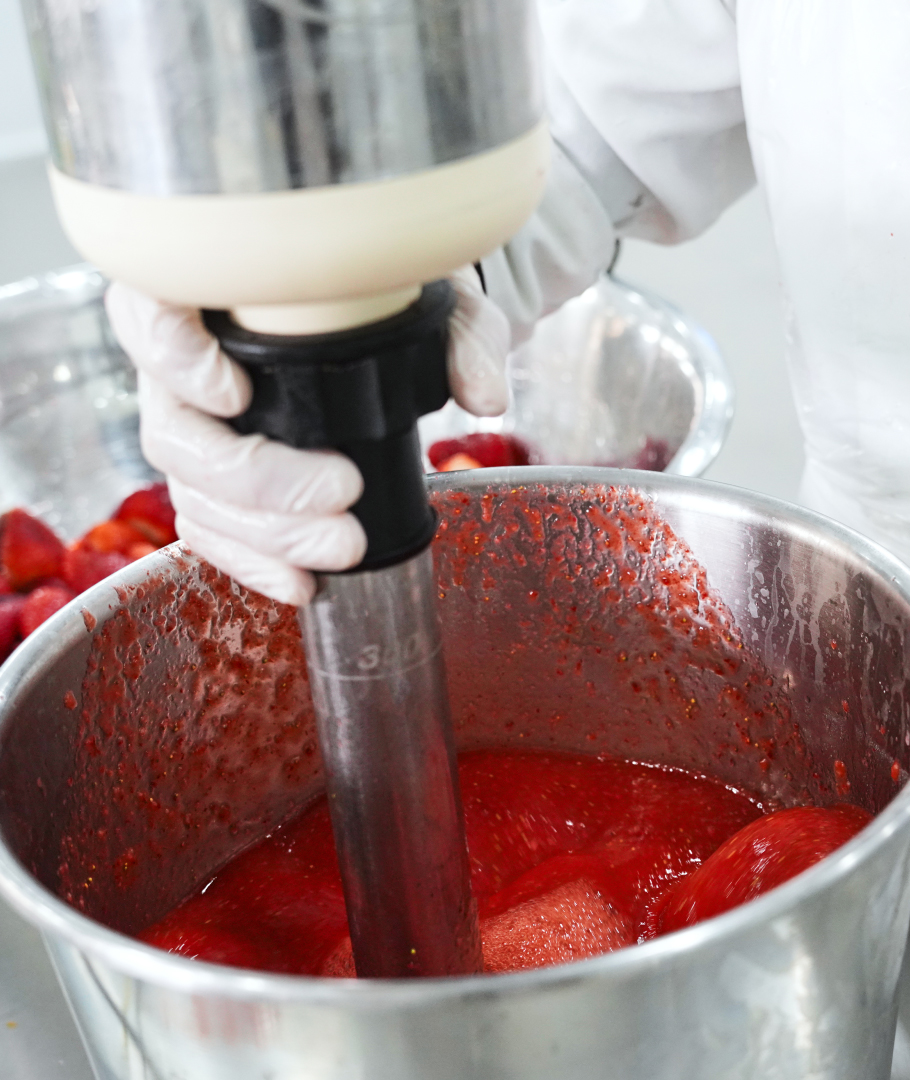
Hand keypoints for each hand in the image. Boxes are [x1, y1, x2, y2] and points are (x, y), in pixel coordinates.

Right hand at [105, 267, 509, 605]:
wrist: (384, 326)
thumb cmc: (389, 296)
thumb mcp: (435, 297)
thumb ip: (462, 335)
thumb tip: (481, 394)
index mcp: (213, 292)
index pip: (148, 314)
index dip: (174, 360)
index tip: (237, 394)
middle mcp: (186, 364)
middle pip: (176, 432)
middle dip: (257, 480)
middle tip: (342, 492)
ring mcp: (195, 427)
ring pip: (193, 493)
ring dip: (266, 534)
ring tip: (344, 547)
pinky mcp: (216, 482)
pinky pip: (211, 531)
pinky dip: (255, 564)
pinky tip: (303, 582)